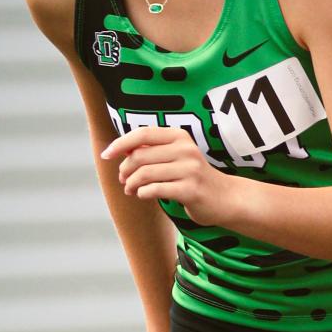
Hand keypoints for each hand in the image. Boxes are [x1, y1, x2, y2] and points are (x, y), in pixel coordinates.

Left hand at [102, 127, 236, 226]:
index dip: (120, 143)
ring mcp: (190, 169)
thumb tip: (120, 149)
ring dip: (131, 184)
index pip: (142, 134)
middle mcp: (186, 149)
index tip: (106, 155)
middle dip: (124, 170)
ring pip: (145, 174)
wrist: (224, 198)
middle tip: (123, 180)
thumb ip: (152, 150)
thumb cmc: (193, 177)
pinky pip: (155, 190)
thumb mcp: (176, 156)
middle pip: (140, 156)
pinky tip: (143, 195)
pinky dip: (143, 193)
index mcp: (179, 136)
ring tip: (130, 190)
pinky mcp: (191, 190)